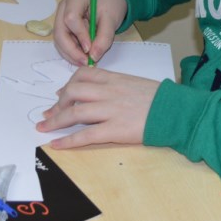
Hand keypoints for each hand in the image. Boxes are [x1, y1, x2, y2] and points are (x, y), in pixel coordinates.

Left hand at [36, 66, 158, 148]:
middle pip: (73, 92)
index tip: (60, 94)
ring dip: (56, 121)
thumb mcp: (135, 83)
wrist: (176, 110)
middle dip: (57, 104)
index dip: (67, 85)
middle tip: (49, 115)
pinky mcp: (115, 129)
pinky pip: (85, 135)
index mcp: (114, 79)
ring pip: (75, 112)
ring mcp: (110, 110)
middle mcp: (108, 92)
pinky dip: (68, 141)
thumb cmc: (159, 98)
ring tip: (44, 128)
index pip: (83, 75)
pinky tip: (57, 145)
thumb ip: (116, 85)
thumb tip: (99, 91)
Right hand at [52, 0, 126, 65]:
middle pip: (60, 32)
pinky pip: (63, 44)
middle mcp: (63, 9)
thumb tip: (94, 56)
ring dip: (71, 54)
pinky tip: (83, 59)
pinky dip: (71, 54)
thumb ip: (104, 37)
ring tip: (86, 62)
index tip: (90, 49)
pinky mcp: (63, 29)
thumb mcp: (111, 19)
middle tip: (86, 62)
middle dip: (71, 50)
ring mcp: (61, 19)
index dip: (79, 35)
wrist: (108, 2)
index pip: (71, 18)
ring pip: (59, 41)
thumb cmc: (109, 5)